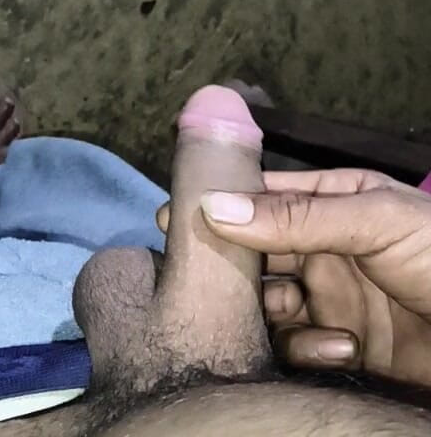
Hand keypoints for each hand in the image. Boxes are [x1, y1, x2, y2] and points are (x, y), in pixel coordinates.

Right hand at [157, 169, 430, 386]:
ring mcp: (326, 298)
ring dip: (274, 313)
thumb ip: (296, 215)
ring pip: (266, 303)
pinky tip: (341, 346)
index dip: (219, 204)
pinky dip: (307, 348)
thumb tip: (214, 206)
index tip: (172, 218)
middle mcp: (320, 249)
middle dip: (234, 267)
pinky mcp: (334, 346)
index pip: (262, 198)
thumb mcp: (374, 219)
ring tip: (302, 315)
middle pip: (255, 254)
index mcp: (331, 204)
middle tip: (205, 281)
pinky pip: (293, 346)